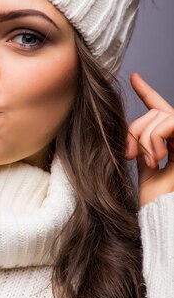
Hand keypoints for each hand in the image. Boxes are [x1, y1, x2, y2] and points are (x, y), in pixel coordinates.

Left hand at [125, 72, 173, 207]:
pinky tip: (157, 158)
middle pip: (156, 112)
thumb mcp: (146, 170)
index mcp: (173, 143)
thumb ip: (142, 148)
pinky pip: (170, 121)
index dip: (147, 92)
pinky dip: (156, 137)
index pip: (160, 111)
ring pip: (161, 115)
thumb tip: (131, 133)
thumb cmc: (157, 203)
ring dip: (145, 137)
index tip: (135, 78)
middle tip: (129, 155)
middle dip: (135, 130)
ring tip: (147, 161)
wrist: (166, 218)